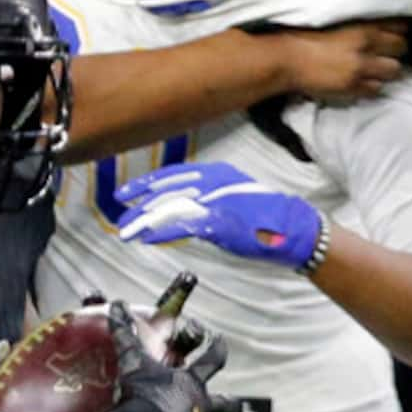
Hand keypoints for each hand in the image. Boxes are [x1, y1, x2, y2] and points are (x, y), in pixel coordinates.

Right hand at [109, 300, 226, 411]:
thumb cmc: (144, 396)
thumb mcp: (133, 363)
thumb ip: (125, 335)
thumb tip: (117, 305)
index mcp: (193, 384)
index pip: (213, 359)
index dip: (216, 346)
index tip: (218, 338)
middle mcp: (200, 409)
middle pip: (224, 405)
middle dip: (230, 404)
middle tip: (236, 405)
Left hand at [117, 160, 325, 271]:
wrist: (292, 227)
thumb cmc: (264, 215)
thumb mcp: (233, 195)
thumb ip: (209, 196)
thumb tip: (185, 206)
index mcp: (216, 172)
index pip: (174, 174)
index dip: (147, 182)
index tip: (127, 191)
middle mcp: (213, 182)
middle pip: (166, 191)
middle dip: (139, 203)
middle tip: (120, 212)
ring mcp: (215, 202)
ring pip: (169, 209)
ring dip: (144, 221)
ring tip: (126, 231)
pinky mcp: (219, 223)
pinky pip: (182, 227)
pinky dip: (161, 233)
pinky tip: (147, 239)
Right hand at [264, 19, 409, 103]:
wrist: (288, 60)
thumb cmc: (306, 38)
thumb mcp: (337, 23)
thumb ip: (360, 26)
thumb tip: (380, 30)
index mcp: (362, 26)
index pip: (400, 25)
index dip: (403, 30)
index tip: (402, 33)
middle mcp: (367, 45)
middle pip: (402, 48)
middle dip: (398, 51)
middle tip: (390, 54)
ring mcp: (361, 68)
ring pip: (394, 71)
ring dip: (388, 71)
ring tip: (378, 71)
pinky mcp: (353, 87)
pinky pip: (376, 89)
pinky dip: (373, 87)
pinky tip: (363, 83)